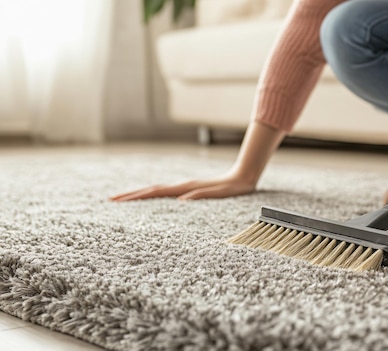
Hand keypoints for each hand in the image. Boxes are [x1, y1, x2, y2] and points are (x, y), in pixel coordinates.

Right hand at [109, 172, 256, 200]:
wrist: (242, 177)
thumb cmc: (232, 188)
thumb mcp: (220, 194)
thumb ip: (202, 196)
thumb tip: (181, 201)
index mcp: (185, 188)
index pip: (155, 192)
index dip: (136, 196)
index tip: (119, 200)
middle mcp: (181, 186)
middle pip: (151, 190)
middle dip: (131, 195)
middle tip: (111, 200)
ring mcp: (184, 188)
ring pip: (156, 190)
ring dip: (139, 194)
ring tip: (123, 199)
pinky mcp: (188, 190)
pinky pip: (165, 194)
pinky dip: (152, 197)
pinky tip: (149, 201)